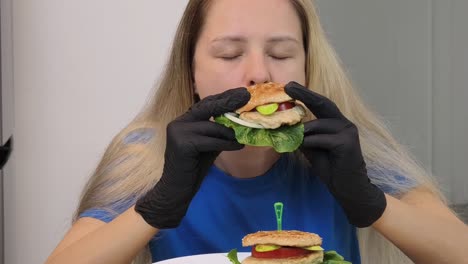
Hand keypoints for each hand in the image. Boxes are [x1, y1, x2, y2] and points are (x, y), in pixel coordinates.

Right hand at [135, 88, 249, 228]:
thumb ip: (220, 133)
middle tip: (246, 97)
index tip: (242, 93)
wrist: (177, 189)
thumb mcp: (210, 145)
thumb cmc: (194, 168)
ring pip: (211, 127)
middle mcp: (179, 122)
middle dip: (228, 102)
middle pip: (207, 107)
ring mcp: (178, 132)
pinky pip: (210, 141)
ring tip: (241, 138)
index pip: (206, 104)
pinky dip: (226, 144)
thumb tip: (241, 123)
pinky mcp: (182, 144)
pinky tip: (238, 146)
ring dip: (230, 133)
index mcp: (184, 120)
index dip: (224, 98)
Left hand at [285, 82, 385, 226]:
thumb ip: (303, 136)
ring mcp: (348, 132)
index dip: (305, 94)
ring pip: (319, 124)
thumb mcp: (312, 148)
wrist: (347, 188)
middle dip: (305, 94)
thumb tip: (284, 126)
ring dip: (302, 130)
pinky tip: (300, 144)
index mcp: (336, 122)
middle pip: (324, 104)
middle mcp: (344, 123)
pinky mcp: (347, 143)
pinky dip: (309, 141)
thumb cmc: (330, 168)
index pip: (320, 104)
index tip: (289, 85)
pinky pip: (322, 139)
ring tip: (289, 134)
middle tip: (288, 87)